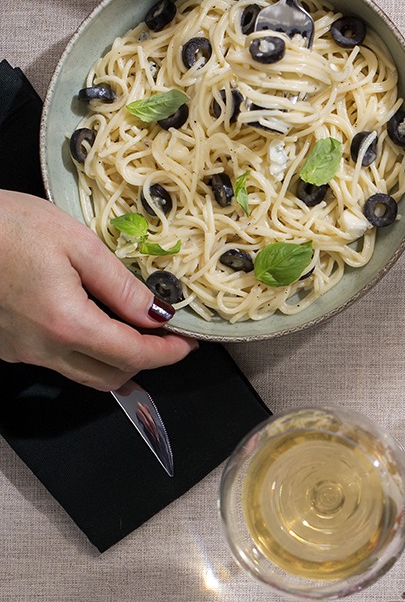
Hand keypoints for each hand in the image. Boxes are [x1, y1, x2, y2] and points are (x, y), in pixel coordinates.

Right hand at [0, 192, 196, 390]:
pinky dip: (84, 349)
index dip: (168, 353)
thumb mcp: (76, 242)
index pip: (133, 356)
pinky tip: (92, 320)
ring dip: (115, 360)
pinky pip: (56, 359)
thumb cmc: (8, 225)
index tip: (189, 344)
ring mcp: (20, 351)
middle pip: (110, 377)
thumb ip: (121, 285)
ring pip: (82, 373)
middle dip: (145, 362)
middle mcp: (42, 349)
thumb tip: (159, 314)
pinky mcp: (6, 346)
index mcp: (67, 324)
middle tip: (166, 337)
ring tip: (133, 328)